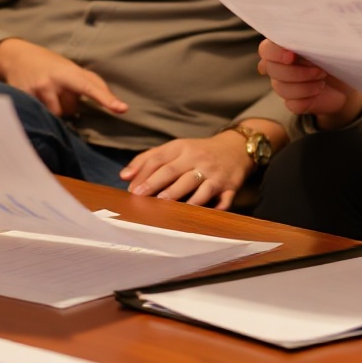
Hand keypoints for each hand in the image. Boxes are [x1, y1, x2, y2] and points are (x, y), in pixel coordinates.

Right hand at [0, 37, 127, 120]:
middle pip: (70, 110)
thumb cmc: (51, 64)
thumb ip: (93, 84)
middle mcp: (55, 80)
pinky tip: (34, 98)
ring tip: (45, 95)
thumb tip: (117, 105)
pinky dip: (39, 110)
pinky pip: (39, 115)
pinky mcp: (24, 97)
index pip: (92, 87)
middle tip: (56, 90)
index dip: (106, 99)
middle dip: (65, 104)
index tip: (121, 108)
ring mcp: (38, 90)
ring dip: (53, 109)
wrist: (16, 56)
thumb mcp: (72, 68)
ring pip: (55, 115)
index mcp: (70, 72)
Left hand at [120, 132, 251, 209]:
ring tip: (165, 205)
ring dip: (180, 195)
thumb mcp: (176, 148)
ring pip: (195, 185)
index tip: (133, 189)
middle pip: (173, 171)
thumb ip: (149, 159)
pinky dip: (211, 208)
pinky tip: (198, 215)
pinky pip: (220, 199)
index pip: (159, 159)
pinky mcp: (229, 187)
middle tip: (141, 197)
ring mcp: (214, 173)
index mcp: (182, 147)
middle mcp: (198, 158)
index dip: (144, 174)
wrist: (237, 148)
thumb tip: (124, 176)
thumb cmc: (199, 152)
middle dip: (156, 184)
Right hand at [257, 41, 361, 129]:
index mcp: (283, 48)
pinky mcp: (293, 102)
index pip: (266, 49)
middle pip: (272, 70)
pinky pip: (292, 104)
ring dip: (305, 86)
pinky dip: (307, 100)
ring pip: (281, 88)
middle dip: (297, 72)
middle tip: (320, 70)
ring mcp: (284, 85)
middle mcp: (279, 67)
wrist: (345, 83)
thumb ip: (315, 40)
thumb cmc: (334, 58)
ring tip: (322, 81)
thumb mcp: (328, 45)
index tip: (292, 55)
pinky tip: (318, 92)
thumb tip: (310, 39)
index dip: (275, 53)